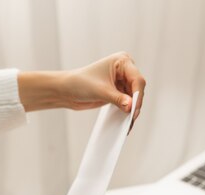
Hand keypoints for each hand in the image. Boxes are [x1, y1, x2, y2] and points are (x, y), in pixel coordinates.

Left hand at [18, 51, 145, 120]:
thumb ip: (118, 99)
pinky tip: (126, 120)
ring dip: (132, 109)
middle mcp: (124, 69)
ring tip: (129, 122)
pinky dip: (127, 111)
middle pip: (137, 88)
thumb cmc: (80, 83)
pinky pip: (128, 102)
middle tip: (132, 118)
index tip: (134, 109)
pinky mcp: (118, 91)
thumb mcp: (100, 91)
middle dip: (136, 103)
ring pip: (134, 97)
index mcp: (122, 61)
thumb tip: (131, 107)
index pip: (136, 79)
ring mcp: (122, 80)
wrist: (67, 90)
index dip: (137, 95)